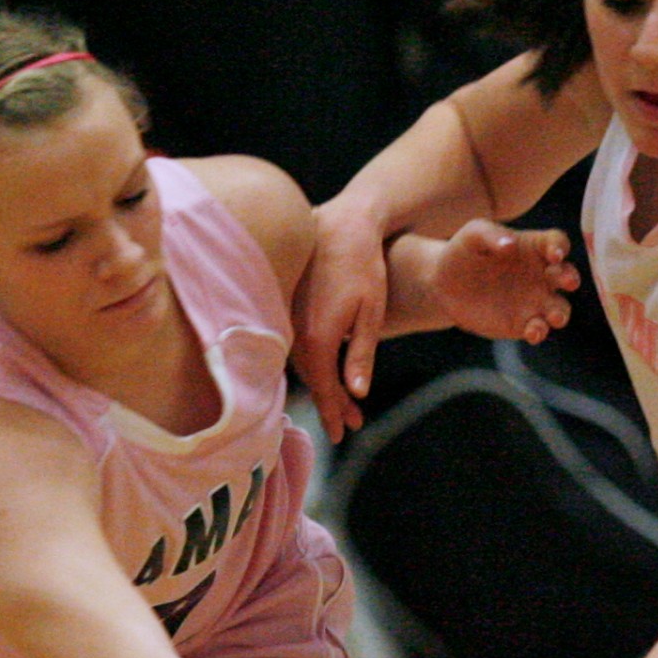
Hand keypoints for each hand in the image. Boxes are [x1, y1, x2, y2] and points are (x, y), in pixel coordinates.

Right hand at [294, 195, 388, 442]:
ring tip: (346, 403)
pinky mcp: (285, 307)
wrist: (342, 222)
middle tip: (352, 424)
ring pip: (303, 364)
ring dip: (323, 384)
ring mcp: (287, 318)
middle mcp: (295, 332)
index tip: (342, 435)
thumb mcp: (371, 312)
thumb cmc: (364, 265)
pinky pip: (296, 346)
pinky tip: (326, 371)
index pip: (323, 389)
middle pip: (312, 380)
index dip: (333, 414)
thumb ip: (362, 354)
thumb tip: (357, 394)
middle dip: (332, 404)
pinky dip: (312, 363)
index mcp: (318, 337)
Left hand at [431, 221, 579, 343]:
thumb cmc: (463, 251)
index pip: (557, 243)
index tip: (554, 254)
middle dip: (570, 278)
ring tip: (554, 317)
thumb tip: (510, 245)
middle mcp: (541, 274)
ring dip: (561, 313)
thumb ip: (491, 235)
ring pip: (559, 308)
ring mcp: (534, 301)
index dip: (560, 247)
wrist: (444, 286)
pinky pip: (538, 329)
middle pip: (567, 276)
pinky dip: (539, 332)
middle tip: (568, 282)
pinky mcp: (522, 324)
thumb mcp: (473, 235)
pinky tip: (532, 332)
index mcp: (534, 247)